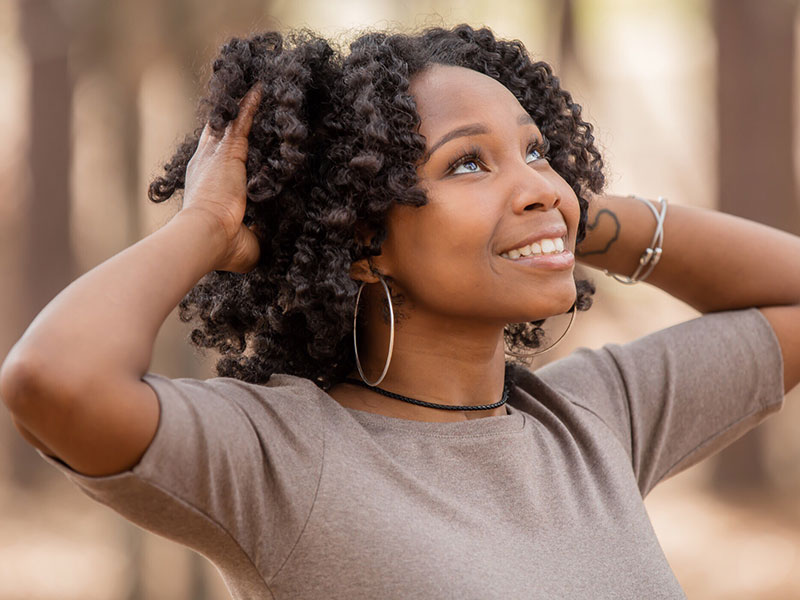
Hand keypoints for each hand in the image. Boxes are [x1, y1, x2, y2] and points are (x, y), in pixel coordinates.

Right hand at [180, 83, 263, 272]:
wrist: (204, 236)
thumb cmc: (220, 247)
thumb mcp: (244, 241)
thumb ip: (254, 234)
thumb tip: (265, 234)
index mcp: (205, 186)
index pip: (215, 161)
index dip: (222, 150)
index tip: (230, 142)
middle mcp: (206, 165)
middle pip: (218, 135)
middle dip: (228, 120)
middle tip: (238, 102)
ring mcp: (215, 156)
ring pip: (229, 123)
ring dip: (240, 106)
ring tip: (254, 86)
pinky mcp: (228, 151)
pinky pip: (242, 121)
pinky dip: (251, 104)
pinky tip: (261, 87)